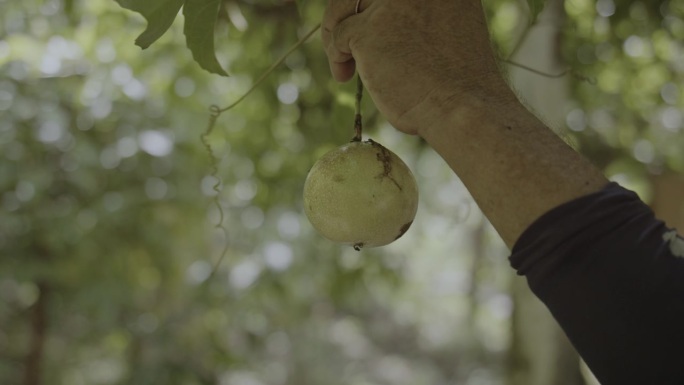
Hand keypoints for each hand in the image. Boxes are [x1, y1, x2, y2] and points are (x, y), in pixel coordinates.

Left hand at [322, 0, 507, 134]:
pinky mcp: (368, 29)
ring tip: (344, 64)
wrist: (462, 107)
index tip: (373, 29)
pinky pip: (338, 36)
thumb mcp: (443, 34)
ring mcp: (391, 3)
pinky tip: (345, 76)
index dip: (374, 9)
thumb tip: (383, 23)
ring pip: (345, 6)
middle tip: (346, 43)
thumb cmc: (457, 85)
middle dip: (349, 14)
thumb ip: (415, 20)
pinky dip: (336, 56)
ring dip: (337, 33)